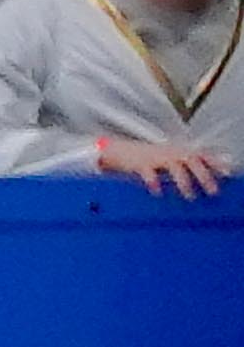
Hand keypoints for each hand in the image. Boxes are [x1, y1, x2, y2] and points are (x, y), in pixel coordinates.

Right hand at [110, 135, 228, 201]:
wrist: (119, 151)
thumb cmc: (148, 159)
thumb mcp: (170, 159)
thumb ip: (187, 166)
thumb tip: (208, 177)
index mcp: (178, 152)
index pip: (202, 155)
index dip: (215, 163)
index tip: (227, 173)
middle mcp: (170, 153)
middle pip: (192, 160)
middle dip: (204, 176)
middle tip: (212, 191)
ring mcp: (155, 157)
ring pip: (174, 166)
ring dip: (184, 182)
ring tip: (189, 195)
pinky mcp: (140, 164)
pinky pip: (149, 172)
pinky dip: (154, 182)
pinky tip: (157, 191)